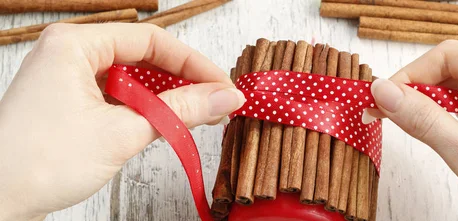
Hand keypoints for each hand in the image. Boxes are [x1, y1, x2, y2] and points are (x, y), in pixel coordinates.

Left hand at [0, 23, 244, 220]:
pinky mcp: (68, 103)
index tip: (222, 85)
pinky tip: (164, 124)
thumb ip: (180, 111)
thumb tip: (224, 97)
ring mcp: (67, 79)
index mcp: (75, 44)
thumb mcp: (122, 132)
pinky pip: (116, 97)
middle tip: (215, 103)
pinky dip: (143, 110)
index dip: (193, 64)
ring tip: (196, 116)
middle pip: (142, 57)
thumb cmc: (38, 163)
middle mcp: (69, 54)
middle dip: (181, 81)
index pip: (151, 41)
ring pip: (131, 79)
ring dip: (164, 98)